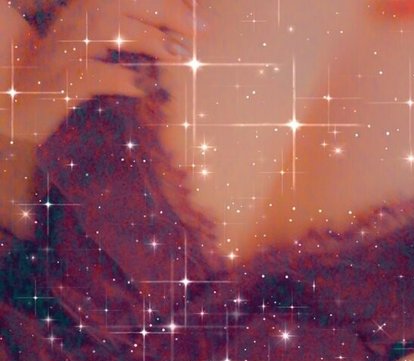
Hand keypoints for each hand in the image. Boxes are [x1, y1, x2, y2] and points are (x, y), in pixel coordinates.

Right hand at [0, 0, 202, 141]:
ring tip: (178, 55)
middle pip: (119, 2)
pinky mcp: (58, 84)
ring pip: (106, 27)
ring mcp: (62, 51)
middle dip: (164, 12)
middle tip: (199, 32)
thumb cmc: (59, 77)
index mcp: (82, 9)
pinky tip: (144, 88)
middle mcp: (71, 22)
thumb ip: (123, 38)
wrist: (16, 102)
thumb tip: (173, 43)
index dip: (164, 3)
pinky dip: (121, 77)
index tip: (198, 18)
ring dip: (147, 38)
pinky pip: (92, 74)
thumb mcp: (91, 50)